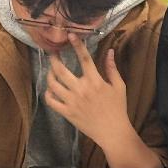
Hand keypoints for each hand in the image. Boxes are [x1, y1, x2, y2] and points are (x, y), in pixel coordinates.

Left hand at [45, 33, 131, 148]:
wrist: (113, 132)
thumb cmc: (117, 108)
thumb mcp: (119, 86)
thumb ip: (112, 68)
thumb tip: (110, 51)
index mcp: (95, 81)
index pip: (84, 59)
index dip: (77, 45)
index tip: (70, 36)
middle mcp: (81, 89)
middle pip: (61, 70)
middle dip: (54, 59)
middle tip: (53, 53)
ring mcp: (71, 101)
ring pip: (53, 84)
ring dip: (49, 74)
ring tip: (51, 70)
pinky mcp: (66, 112)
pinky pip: (51, 101)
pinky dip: (48, 93)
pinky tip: (50, 88)